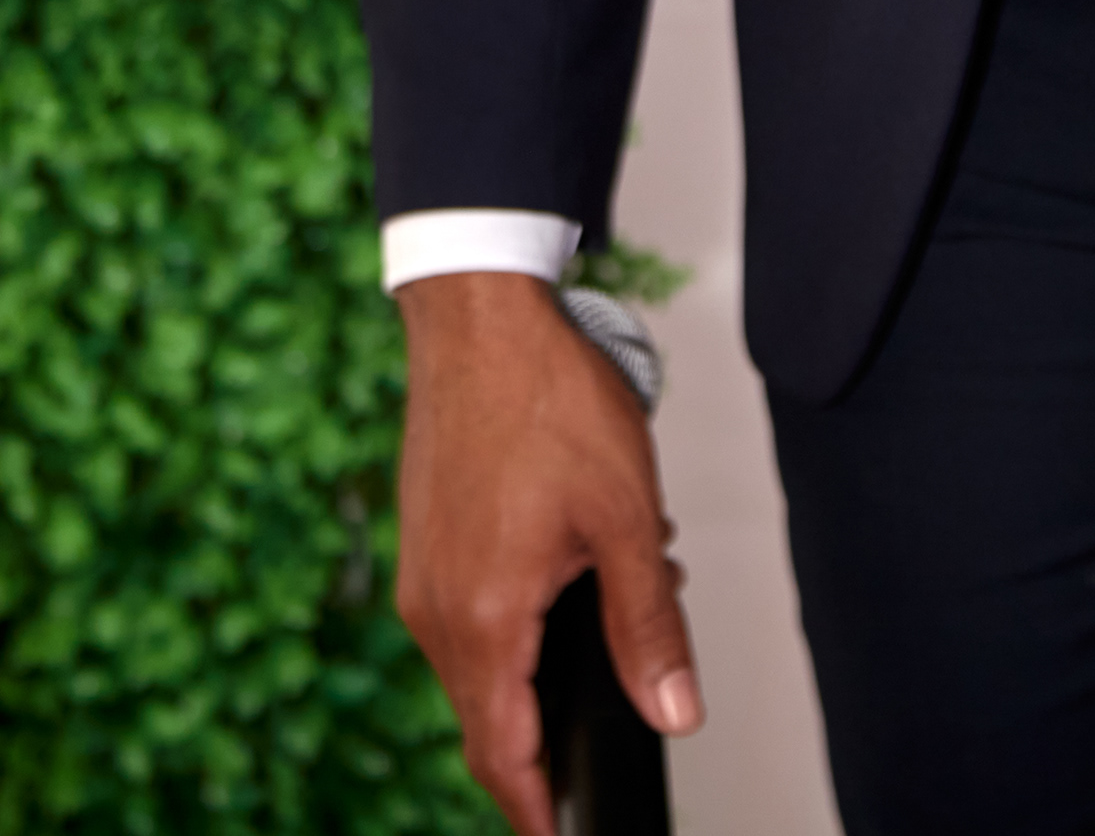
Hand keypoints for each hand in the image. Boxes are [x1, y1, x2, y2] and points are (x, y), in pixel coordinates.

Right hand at [395, 274, 701, 835]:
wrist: (478, 311)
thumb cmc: (543, 396)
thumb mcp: (625, 518)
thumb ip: (650, 628)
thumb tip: (673, 712)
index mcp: (482, 619)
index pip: (502, 755)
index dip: (535, 810)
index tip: (561, 835)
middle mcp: (434, 608)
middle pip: (487, 719)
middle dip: (550, 733)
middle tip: (617, 714)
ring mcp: (420, 572)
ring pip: (476, 666)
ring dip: (535, 668)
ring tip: (609, 604)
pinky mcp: (423, 538)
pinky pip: (463, 616)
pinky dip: (511, 622)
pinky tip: (565, 568)